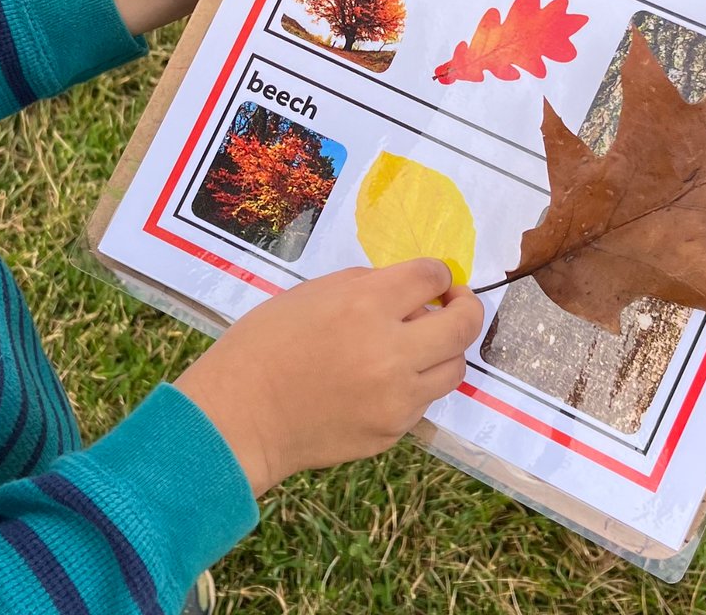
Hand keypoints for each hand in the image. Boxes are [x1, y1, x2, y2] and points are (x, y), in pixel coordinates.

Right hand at [175, 259, 485, 495]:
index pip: (433, 276)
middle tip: (452, 304)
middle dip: (465, 306)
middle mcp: (391, 350)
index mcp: (366, 304)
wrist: (241, 415)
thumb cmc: (267, 343)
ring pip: (454, 368)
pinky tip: (384, 380)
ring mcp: (396, 397)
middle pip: (464, 324)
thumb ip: (369, 287)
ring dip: (443, 350)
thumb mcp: (315, 293)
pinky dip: (414, 385)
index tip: (432, 280)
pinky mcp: (392, 431)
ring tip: (419, 345)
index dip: (437, 274)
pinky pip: (423, 400)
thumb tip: (412, 291)